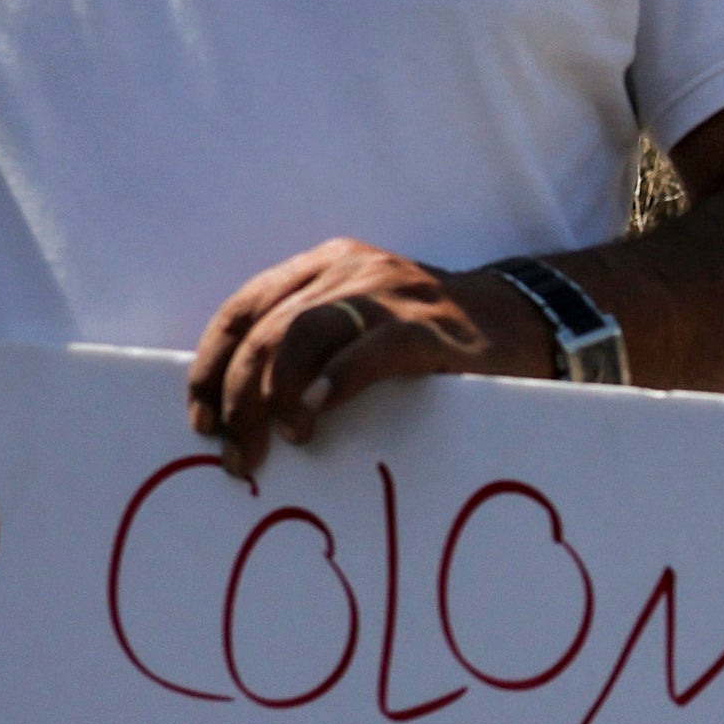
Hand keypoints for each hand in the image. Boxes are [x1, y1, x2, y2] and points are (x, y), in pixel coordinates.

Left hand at [185, 237, 550, 468]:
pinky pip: (369, 351)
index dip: (210, 366)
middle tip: (238, 457)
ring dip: (274, 396)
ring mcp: (391, 294)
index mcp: (324, 265)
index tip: (200, 420)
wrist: (523, 323)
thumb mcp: (359, 323)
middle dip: (238, 399)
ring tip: (279, 444)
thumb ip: (307, 343)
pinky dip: (333, 384)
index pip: (244, 309)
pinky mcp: (429, 328)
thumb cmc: (431, 339)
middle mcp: (351, 269)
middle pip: (266, 331)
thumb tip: (237, 408)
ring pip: (301, 335)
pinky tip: (313, 418)